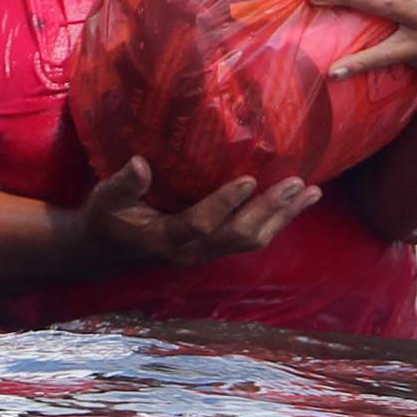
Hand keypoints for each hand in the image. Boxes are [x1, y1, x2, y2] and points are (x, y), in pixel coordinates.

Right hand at [75, 155, 317, 270]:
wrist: (106, 252)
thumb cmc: (106, 219)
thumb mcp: (107, 200)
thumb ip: (124, 183)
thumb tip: (141, 163)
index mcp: (166, 239)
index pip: (200, 224)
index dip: (224, 204)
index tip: (248, 179)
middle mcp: (192, 252)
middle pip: (239, 236)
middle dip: (270, 210)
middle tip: (297, 184)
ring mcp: (206, 253)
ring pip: (252, 240)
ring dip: (282, 216)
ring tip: (310, 193)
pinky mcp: (214, 248)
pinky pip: (250, 239)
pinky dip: (275, 220)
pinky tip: (294, 203)